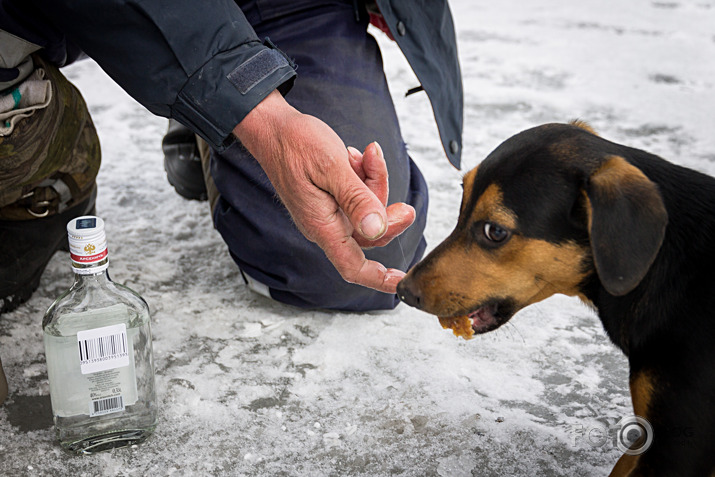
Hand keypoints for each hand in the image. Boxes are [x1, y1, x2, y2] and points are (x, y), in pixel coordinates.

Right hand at [233, 90, 414, 292]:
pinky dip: (365, 176)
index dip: (378, 279)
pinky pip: (359, 195)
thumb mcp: (332, 167)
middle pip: (370, 234)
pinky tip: (358, 156)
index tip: (401, 284)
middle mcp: (325, 224)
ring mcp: (328, 211)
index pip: (352, 266)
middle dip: (389, 215)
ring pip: (368, 210)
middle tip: (406, 205)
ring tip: (367, 156)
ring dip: (375, 183)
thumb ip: (356, 199)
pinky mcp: (331, 198)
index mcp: (322, 225)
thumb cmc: (296, 144)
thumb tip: (377, 229)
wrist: (273, 127)